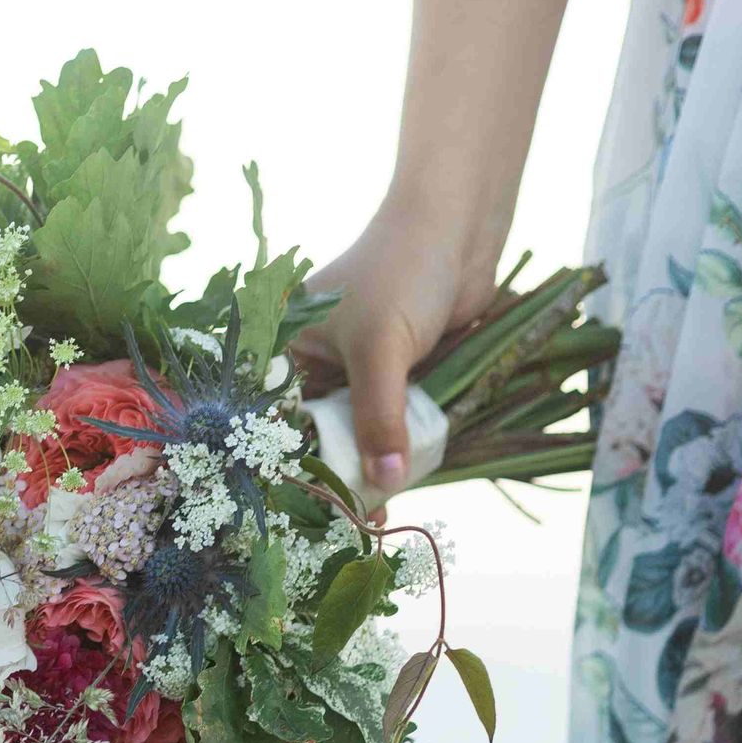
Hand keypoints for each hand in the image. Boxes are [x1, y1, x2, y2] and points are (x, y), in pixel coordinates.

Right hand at [291, 201, 501, 492]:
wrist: (460, 226)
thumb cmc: (404, 270)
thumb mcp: (381, 348)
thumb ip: (379, 417)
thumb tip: (383, 482)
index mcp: (290, 350)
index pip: (281, 420)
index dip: (296, 465)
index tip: (313, 509)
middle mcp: (318, 365)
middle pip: (320, 437)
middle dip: (339, 475)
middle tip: (357, 516)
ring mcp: (359, 373)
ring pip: (359, 436)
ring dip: (373, 467)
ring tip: (378, 509)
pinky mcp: (397, 378)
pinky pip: (392, 426)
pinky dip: (400, 448)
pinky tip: (403, 476)